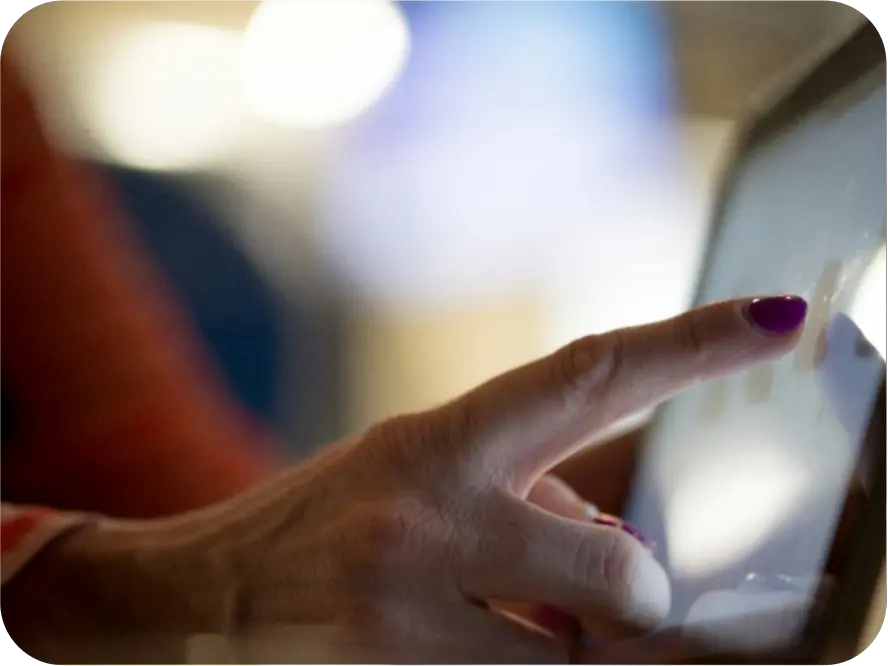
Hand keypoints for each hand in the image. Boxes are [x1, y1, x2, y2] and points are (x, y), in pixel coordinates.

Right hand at [4, 296, 805, 663]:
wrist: (201, 597)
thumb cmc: (327, 521)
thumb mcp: (417, 471)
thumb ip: (526, 493)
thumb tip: (626, 548)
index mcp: (440, 441)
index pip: (590, 375)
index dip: (693, 341)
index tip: (777, 317)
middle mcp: (428, 521)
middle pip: (619, 573)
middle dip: (641, 595)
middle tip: (621, 590)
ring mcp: (409, 617)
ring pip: (576, 659)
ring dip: (575, 645)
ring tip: (512, 616)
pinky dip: (528, 665)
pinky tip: (473, 640)